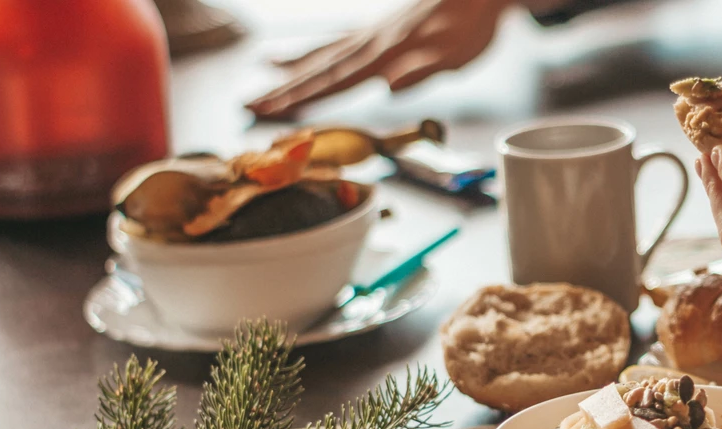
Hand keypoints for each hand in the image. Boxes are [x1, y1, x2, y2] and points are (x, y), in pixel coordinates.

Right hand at [246, 0, 519, 118]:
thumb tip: (391, 86)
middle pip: (320, 70)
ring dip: (291, 68)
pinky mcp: (379, 30)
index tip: (271, 111)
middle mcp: (372, 43)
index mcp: (386, 54)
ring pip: (323, 54)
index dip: (302, 98)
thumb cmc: (472, 24)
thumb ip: (421, 70)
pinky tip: (293, 54)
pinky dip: (311, 49)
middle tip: (249, 104)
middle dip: (284, 89)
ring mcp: (373, 34)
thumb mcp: (455, 54)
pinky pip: (336, 42)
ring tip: (260, 74)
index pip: (336, 82)